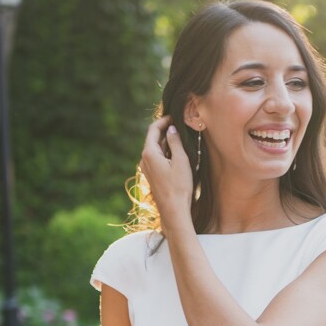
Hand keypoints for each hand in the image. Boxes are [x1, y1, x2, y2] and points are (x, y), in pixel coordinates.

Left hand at [139, 117, 193, 231]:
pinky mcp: (151, 175)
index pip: (153, 129)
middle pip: (153, 138)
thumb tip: (172, 129)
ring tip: (180, 136)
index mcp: (149, 153)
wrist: (173, 210)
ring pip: (155, 148)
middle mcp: (144, 159)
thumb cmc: (179, 186)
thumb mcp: (181, 161)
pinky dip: (165, 151)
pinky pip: (156, 157)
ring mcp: (146, 168)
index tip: (174, 115)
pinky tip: (176, 152)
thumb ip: (175, 142)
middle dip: (165, 129)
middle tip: (179, 123)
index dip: (164, 120)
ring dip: (165, 141)